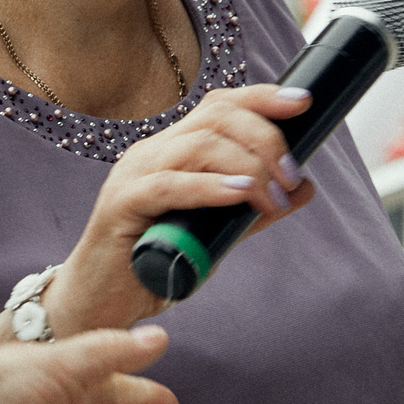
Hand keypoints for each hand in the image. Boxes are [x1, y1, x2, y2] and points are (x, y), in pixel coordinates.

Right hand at [50, 84, 319, 333]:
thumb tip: (303, 187)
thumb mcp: (214, 234)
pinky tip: (240, 196)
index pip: (219, 105)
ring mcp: (133, 175)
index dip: (262, 97)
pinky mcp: (121, 204)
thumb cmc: (152, 268)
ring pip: (198, 145)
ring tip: (272, 198)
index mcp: (172, 151)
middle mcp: (152, 153)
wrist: (99, 305)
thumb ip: (253, 209)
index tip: (303, 103)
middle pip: (215, 116)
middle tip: (291, 176)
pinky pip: (169, 185)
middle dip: (265, 138)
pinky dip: (210, 187)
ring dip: (248, 168)